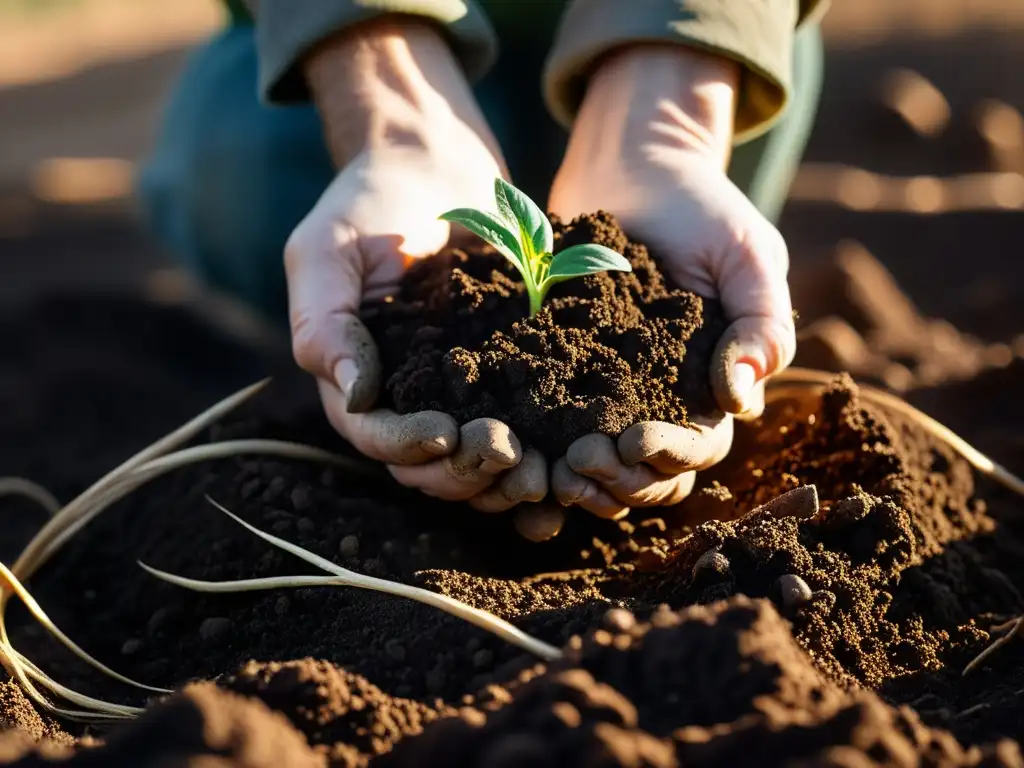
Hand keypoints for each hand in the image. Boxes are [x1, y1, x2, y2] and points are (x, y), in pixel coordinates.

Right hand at [287, 19, 543, 504]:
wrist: (435, 164)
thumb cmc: (369, 201)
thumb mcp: (328, 249)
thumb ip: (323, 321)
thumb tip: (354, 396)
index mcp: (357, 379)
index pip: (374, 436)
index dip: (406, 447)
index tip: (444, 434)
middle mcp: (407, 399)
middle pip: (429, 465)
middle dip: (464, 472)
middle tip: (507, 455)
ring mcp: (461, 392)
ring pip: (479, 461)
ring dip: (506, 478)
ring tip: (542, 471)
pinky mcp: (511, 376)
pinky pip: (527, 428)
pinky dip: (545, 452)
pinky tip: (571, 457)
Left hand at [547, 45, 795, 517]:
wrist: (632, 166)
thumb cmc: (702, 206)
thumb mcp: (748, 254)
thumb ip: (761, 321)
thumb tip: (743, 398)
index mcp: (709, 383)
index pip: (699, 445)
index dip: (671, 456)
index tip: (636, 442)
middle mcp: (658, 397)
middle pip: (646, 469)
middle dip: (619, 479)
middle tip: (582, 464)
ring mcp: (605, 387)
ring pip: (598, 461)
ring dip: (579, 479)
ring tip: (550, 474)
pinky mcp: (558, 368)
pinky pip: (548, 419)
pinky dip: (537, 445)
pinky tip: (517, 448)